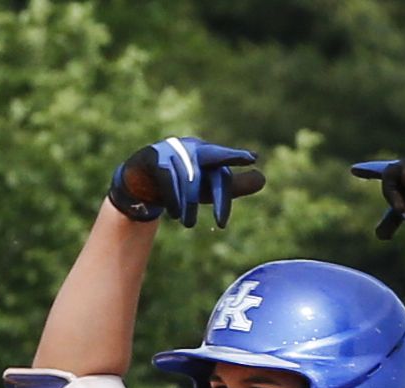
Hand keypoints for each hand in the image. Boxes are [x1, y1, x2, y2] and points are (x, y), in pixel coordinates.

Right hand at [109, 136, 264, 228]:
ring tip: (190, 224)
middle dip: (219, 194)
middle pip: (210, 166)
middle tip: (222, 224)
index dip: (236, 157)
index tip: (253, 158)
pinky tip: (176, 215)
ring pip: (189, 178)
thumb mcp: (207, 187)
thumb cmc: (181, 184)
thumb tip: (262, 179)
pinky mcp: (153, 158)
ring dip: (190, 206)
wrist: (141, 182)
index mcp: (207, 152)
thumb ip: (233, 186)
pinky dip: (173, 200)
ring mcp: (171, 150)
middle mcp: (191, 147)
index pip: (223, 158)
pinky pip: (168, 179)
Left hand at [350, 153, 404, 239]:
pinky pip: (389, 179)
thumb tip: (378, 234)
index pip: (395, 174)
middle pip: (390, 179)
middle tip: (357, 172)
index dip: (373, 171)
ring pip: (388, 182)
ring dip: (397, 203)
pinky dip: (394, 198)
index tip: (355, 170)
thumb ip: (398, 217)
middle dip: (379, 181)